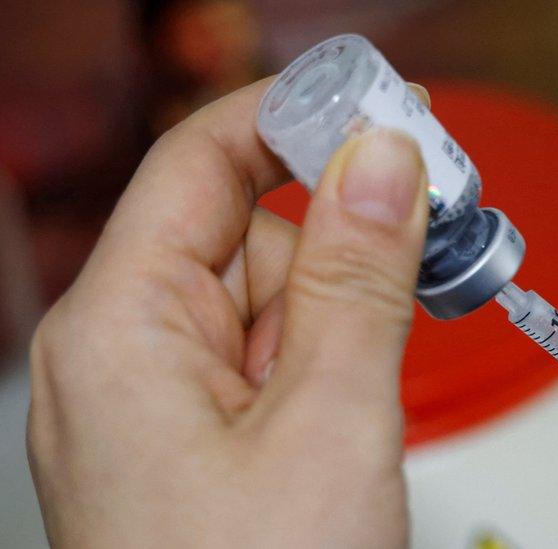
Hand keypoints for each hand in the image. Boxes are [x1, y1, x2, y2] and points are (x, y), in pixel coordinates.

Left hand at [28, 79, 430, 546]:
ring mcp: (160, 402)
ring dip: (342, 297)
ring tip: (397, 340)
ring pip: (263, 294)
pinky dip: (327, 349)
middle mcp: (124, 355)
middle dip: (340, 224)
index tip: (385, 107)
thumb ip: (358, 279)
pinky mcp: (198, 440)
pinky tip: (365, 383)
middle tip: (433, 224)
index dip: (295, 117)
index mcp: (121, 328)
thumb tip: (384, 161)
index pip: (203, 161)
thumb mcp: (333, 423)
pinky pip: (266, 355)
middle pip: (240, 227)